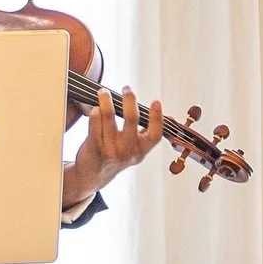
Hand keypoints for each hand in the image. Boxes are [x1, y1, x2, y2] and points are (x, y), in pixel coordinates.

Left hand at [63, 86, 162, 207]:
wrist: (93, 175)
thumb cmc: (116, 158)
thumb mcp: (136, 149)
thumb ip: (149, 133)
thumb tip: (169, 118)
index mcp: (140, 151)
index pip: (154, 135)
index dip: (157, 118)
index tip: (156, 102)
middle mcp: (127, 151)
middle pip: (131, 120)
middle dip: (129, 100)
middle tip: (127, 89)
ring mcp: (110, 149)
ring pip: (108, 116)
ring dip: (106, 100)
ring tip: (104, 92)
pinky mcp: (94, 145)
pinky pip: (94, 121)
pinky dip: (95, 111)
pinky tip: (96, 108)